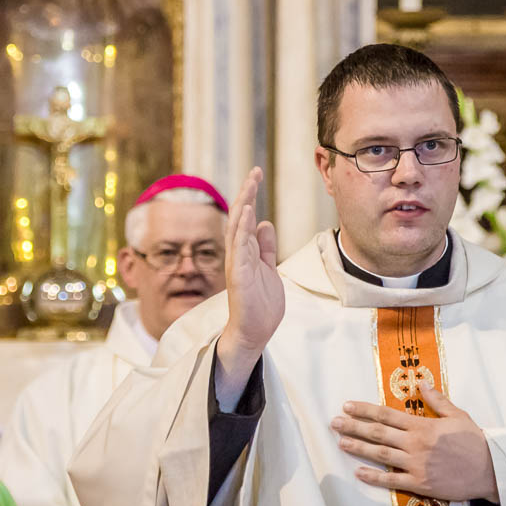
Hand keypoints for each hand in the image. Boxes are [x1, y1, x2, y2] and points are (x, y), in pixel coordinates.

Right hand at [217, 167, 282, 392]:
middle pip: (239, 218)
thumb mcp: (269, 269)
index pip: (246, 218)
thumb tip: (264, 223)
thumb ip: (266, 247)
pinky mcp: (239, 276)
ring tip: (250, 184)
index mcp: (246, 252)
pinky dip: (242, 230)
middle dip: (246, 194)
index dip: (250, 196)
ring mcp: (237, 265)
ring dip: (243, 205)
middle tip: (255, 172)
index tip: (256, 175)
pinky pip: (239, 249)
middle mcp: (238, 255)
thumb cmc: (260, 305)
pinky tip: (247, 213)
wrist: (254, 333)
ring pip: (237, 229)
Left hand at [334, 384, 497, 501]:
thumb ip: (437, 400)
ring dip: (358, 447)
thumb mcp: (458, 415)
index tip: (347, 405)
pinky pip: (392, 481)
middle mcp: (415, 444)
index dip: (364, 409)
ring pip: (380, 455)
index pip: (386, 414)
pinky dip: (374, 477)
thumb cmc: (475, 441)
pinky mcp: (420, 484)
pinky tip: (358, 472)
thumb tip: (422, 382)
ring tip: (340, 442)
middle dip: (353, 426)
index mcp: (423, 425)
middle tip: (334, 422)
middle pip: (378, 433)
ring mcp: (416, 465)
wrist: (491, 469)